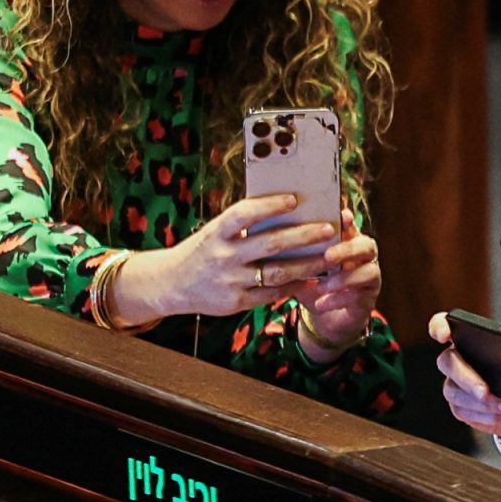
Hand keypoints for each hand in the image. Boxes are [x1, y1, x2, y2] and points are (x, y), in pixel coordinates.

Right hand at [110, 194, 335, 325]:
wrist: (171, 283)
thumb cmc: (204, 250)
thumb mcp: (216, 232)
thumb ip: (243, 225)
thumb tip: (286, 208)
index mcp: (217, 232)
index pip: (244, 214)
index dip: (269, 206)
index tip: (293, 199)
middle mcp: (223, 256)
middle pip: (271, 244)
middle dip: (304, 236)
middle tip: (329, 229)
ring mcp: (230, 281)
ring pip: (277, 273)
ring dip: (307, 265)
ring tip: (328, 257)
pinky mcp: (236, 302)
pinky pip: (271, 294)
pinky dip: (293, 286)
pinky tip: (311, 279)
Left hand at [294, 210, 382, 358]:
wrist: (323, 312)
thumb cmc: (309, 281)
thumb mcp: (298, 265)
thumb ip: (292, 251)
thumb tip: (267, 236)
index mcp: (346, 240)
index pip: (351, 225)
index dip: (348, 220)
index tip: (341, 216)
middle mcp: (362, 255)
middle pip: (366, 245)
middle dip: (347, 249)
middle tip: (328, 256)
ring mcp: (369, 275)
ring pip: (369, 270)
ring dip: (344, 278)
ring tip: (321, 285)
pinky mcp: (369, 297)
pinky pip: (359, 296)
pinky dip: (337, 299)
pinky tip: (320, 304)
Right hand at [428, 311, 500, 444]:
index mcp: (469, 339)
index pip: (442, 325)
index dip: (439, 327)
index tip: (444, 336)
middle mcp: (457, 360)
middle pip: (447, 362)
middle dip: (466, 378)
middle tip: (485, 391)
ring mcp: (455, 385)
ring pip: (454, 392)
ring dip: (482, 403)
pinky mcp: (461, 407)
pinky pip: (465, 413)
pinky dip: (488, 417)